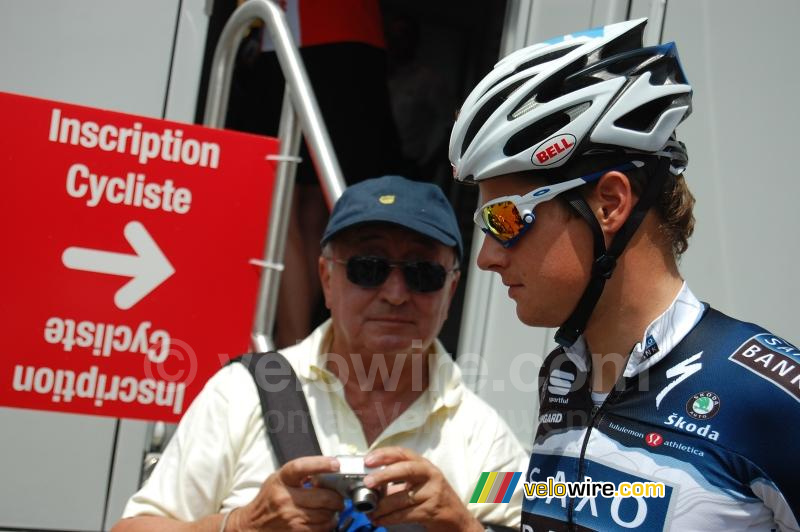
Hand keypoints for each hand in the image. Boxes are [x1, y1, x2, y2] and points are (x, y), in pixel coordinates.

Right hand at [230, 456, 343, 531]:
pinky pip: (321, 528)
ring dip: (334, 511)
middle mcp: (285, 498)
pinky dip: (328, 524)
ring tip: (333, 508)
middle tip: (340, 496)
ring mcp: (290, 517)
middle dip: (337, 497)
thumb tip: (326, 470)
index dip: (320, 464)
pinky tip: (326, 519)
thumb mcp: (278, 479)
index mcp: (282, 479)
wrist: (252, 524)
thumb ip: (299, 474)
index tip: (335, 464)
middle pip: (323, 496)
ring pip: (325, 514)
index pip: (301, 467)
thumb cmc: (268, 499)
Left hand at [363, 447, 482, 531]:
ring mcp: (433, 492)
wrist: (457, 520)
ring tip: (370, 511)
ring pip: (402, 497)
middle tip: (367, 482)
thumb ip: (399, 482)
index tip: (368, 459)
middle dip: (384, 475)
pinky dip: (389, 518)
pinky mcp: (431, 510)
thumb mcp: (420, 484)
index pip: (403, 453)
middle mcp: (430, 475)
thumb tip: (371, 485)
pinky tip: (380, 520)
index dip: (385, 454)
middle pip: (405, 469)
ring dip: (382, 506)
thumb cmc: (434, 499)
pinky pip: (405, 514)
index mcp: (424, 465)